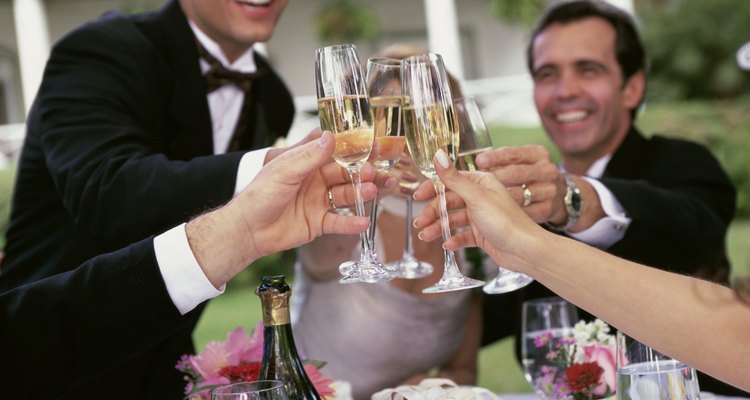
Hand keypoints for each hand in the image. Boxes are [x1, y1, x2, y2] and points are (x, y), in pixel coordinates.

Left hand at [188, 132, 375, 285]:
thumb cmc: (259, 194)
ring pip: (346, 196)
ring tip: (371, 192)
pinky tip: (364, 222)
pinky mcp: (318, 223)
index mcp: (307, 163)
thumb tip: (331, 137)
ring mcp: (318, 202)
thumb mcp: (284, 171)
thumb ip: (309, 157)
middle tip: (374, 172)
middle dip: (362, 173)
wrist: (248, 228)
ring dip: (360, 194)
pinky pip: (339, 222)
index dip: (354, 149)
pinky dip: (352, 223)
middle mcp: (316, 181)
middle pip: (345, 174)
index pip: (335, 152)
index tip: (371, 146)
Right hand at [414, 150, 547, 268]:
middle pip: (449, 202)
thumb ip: (453, 178)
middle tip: (419, 224)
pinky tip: (447, 245)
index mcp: (481, 183)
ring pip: (453, 220)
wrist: (525, 250)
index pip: (450, 181)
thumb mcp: (476, 197)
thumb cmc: (506, 221)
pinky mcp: (482, 234)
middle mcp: (480, 197)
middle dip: (433, 213)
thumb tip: (438, 154)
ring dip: (439, 227)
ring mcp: (480, 216)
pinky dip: (453, 239)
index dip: (432, 189)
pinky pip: (462, 235)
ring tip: (426, 237)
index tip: (417, 197)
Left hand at [475, 145, 567, 224]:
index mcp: (538, 154)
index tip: (480, 161)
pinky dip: (508, 214)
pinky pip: (524, 211)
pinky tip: (497, 213)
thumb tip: (470, 162)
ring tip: (483, 200)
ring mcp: (549, 190)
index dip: (495, 157)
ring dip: (499, 198)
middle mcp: (547, 170)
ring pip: (519, 194)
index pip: (514, 153)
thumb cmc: (529, 178)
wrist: (556, 199)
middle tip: (478, 183)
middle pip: (516, 173)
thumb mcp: (520, 163)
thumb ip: (500, 161)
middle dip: (495, 177)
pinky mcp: (548, 208)